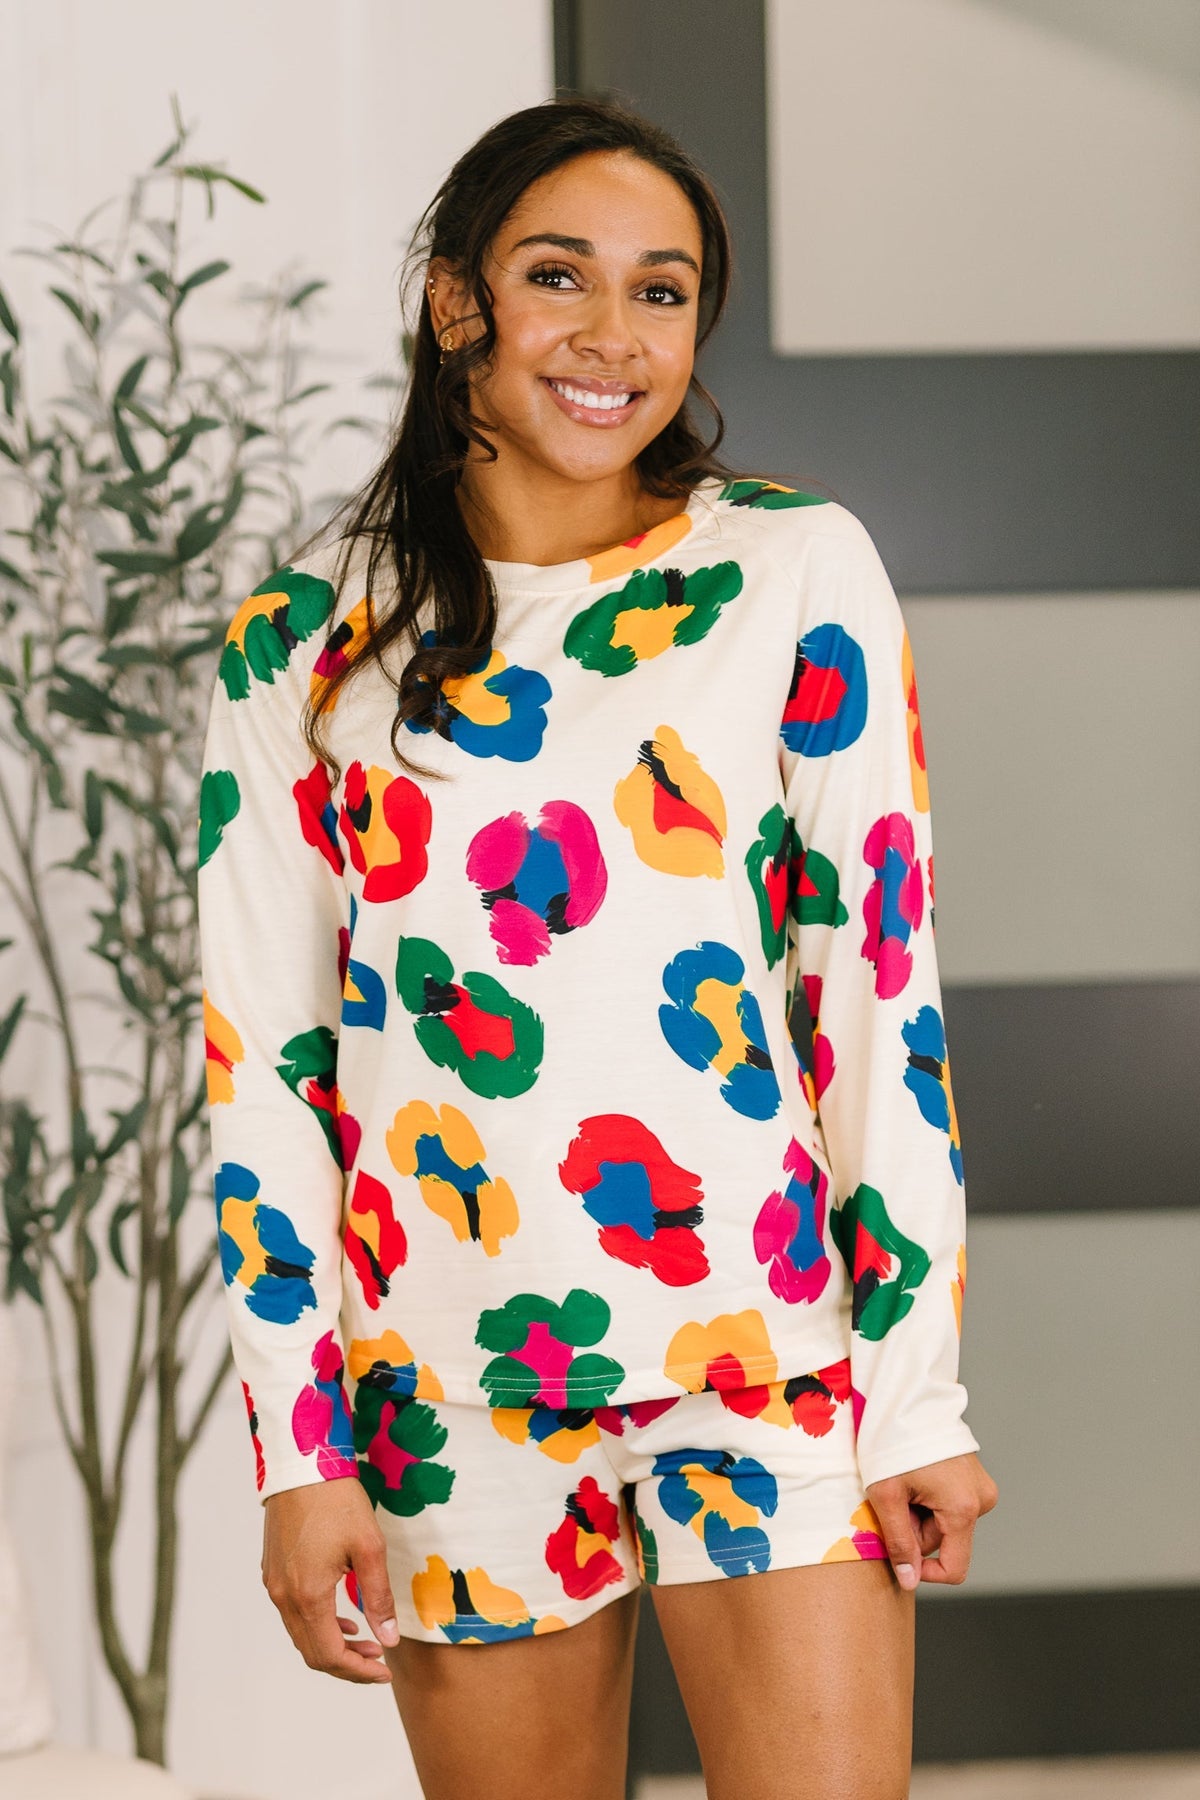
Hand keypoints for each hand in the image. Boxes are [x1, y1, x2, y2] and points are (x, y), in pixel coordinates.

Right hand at [262, 1475, 398, 1681]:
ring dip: (332, 1644)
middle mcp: (284, 1597)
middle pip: (312, 1652)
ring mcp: (274, 1584)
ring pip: (300, 1634)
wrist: (301, 1463)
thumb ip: (377, 1596)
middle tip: (379, 1659)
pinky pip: (292, 1614)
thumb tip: (388, 1639)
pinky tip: (340, 1615)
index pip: (330, 1655)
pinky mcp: (272, 1571)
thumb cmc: (337, 1501)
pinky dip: (316, 1625)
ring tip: (365, 1638)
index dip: (358, 1671)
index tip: (384, 1671)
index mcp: (308, 1596)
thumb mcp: (369, 1547)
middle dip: (347, 1662)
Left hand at [866, 1451, 998, 1590]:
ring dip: (920, 1513)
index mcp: (964, 1508)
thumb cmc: (893, 1442)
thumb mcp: (887, 1496)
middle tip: (892, 1498)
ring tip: (902, 1483)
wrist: (907, 1397)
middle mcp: (982, 1500)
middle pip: (944, 1541)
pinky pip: (950, 1504)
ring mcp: (981, 1486)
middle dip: (914, 1529)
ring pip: (945, 1523)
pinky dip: (929, 1500)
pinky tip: (914, 1477)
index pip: (954, 1569)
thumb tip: (909, 1581)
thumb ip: (899, 1543)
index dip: (923, 1571)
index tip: (898, 1552)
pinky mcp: (975, 1477)